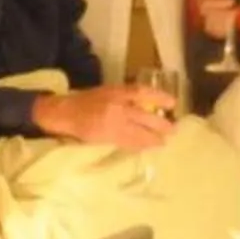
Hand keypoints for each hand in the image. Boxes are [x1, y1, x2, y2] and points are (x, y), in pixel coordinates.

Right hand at [31, 84, 175, 151]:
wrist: (66, 113)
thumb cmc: (89, 100)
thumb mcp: (109, 91)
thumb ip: (127, 97)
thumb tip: (149, 105)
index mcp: (117, 92)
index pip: (142, 92)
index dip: (159, 96)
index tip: (173, 103)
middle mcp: (117, 107)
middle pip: (144, 117)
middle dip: (160, 125)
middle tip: (172, 130)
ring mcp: (112, 123)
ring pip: (138, 133)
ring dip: (152, 139)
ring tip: (162, 142)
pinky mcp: (107, 137)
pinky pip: (127, 143)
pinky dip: (139, 145)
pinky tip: (147, 147)